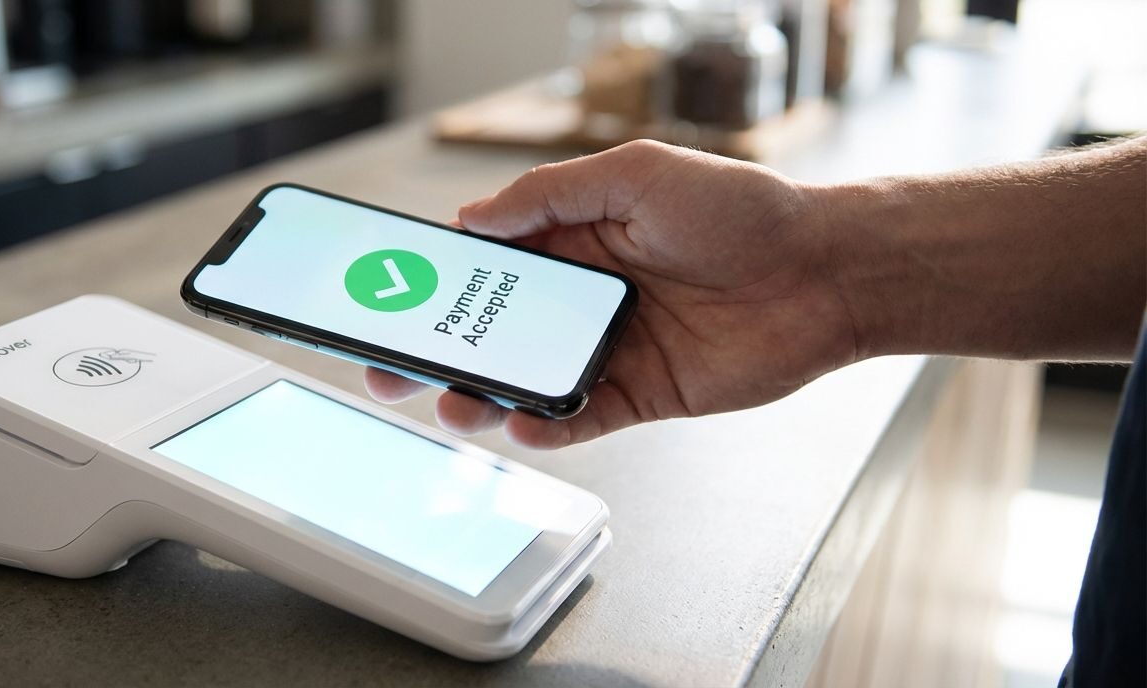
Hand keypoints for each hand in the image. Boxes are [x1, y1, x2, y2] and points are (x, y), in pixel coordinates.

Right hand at [366, 140, 857, 448]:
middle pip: (492, 332)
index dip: (437, 283)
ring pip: (527, 382)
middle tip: (391, 371)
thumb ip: (550, 194)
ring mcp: (610, 349)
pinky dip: (547, 427)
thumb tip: (472, 219)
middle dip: (437, 352)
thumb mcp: (635, 174)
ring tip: (454, 403)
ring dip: (484, 396)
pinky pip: (581, 419)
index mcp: (574, 240)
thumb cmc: (742, 210)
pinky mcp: (642, 394)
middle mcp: (585, 298)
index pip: (487, 265)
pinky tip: (523, 426)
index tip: (391, 299)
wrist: (826, 271)